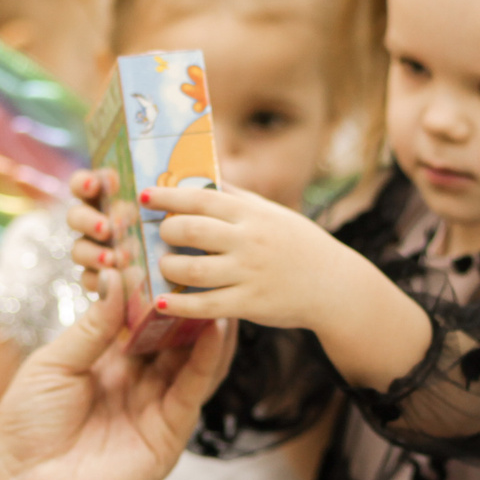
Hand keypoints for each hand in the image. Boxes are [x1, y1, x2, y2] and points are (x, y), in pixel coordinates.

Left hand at [0, 268, 233, 479]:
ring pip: (194, 363)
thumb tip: (120, 275)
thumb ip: (94, 325)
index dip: (157, 291)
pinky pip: (193, 393)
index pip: (144, 321)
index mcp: (109, 364)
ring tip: (221, 288)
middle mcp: (139, 384)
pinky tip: (216, 329)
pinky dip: (207, 360)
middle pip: (176, 338)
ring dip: (209, 327)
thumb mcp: (56, 362)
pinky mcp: (167, 437)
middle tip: (208, 264)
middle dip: (191, 304)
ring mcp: (156, 411)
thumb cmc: (25, 424)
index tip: (170, 253)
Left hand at [147, 185, 380, 333]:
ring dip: (168, 267)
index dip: (167, 196)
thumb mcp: (271, 213)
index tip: (145, 195)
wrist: (335, 284)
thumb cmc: (298, 244)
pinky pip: (206, 305)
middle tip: (160, 234)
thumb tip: (202, 174)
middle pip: (191, 230)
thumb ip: (236, 197)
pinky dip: (179, 305)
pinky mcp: (250, 304)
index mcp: (251, 214)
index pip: (201, 198)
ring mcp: (249, 273)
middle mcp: (248, 241)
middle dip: (167, 231)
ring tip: (164, 266)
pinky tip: (161, 302)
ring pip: (193, 269)